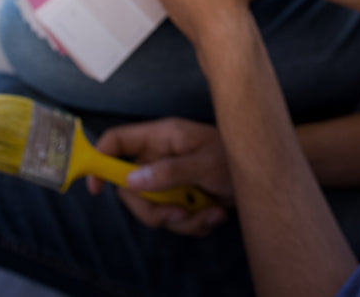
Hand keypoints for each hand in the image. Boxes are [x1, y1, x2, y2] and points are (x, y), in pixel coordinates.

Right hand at [89, 118, 231, 236]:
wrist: (264, 175)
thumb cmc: (238, 156)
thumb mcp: (205, 163)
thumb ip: (169, 171)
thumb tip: (131, 179)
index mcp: (163, 137)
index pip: (118, 140)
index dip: (99, 159)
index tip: (94, 188)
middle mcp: (162, 157)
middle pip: (130, 188)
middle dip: (154, 209)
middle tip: (179, 213)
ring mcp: (170, 178)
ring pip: (152, 209)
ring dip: (182, 220)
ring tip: (210, 211)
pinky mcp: (182, 197)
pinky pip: (172, 219)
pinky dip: (194, 223)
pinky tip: (215, 214)